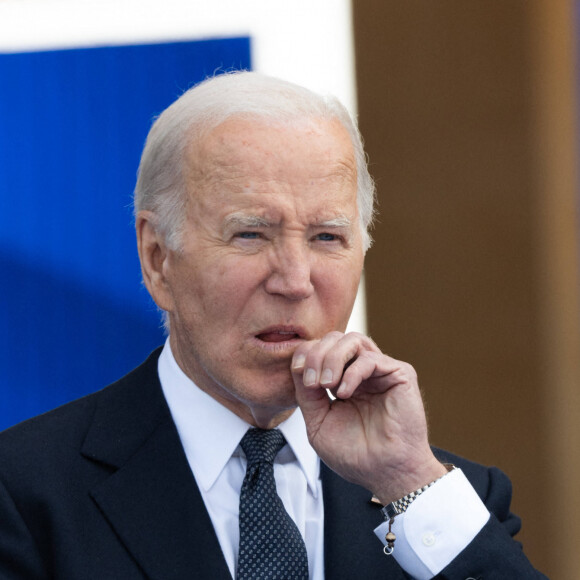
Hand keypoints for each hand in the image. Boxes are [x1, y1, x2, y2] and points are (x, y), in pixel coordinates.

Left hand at [291, 331, 446, 503]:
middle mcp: (362, 371)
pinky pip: (371, 358)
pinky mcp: (400, 375)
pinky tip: (343, 393)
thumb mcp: (318, 423)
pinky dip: (352, 372)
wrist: (385, 475)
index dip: (306, 354)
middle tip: (312, 383)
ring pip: (353, 340)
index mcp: (342, 379)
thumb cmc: (354, 454)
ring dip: (332, 358)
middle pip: (335, 338)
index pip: (322, 348)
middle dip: (316, 355)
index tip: (298, 372)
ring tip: (326, 385)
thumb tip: (298, 366)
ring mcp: (381, 371)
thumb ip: (307, 395)